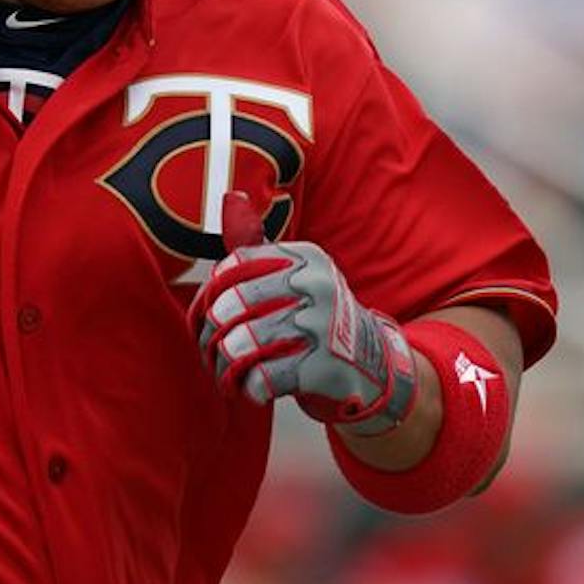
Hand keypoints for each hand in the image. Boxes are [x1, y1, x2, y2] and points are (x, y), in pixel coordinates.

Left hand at [190, 192, 418, 435]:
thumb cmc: (318, 316)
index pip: (231, 268)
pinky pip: (262, 378)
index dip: (210, 297)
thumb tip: (231, 196)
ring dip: (226, 364)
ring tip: (228, 371)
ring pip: (242, 343)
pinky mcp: (325, 368)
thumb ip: (256, 243)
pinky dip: (249, 387)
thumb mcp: (294, 273)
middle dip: (211, 334)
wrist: (373, 365)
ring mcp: (324, 326)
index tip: (211, 315)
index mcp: (304, 257)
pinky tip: (254, 387)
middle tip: (211, 349)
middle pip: (232, 306)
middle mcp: (317, 285)